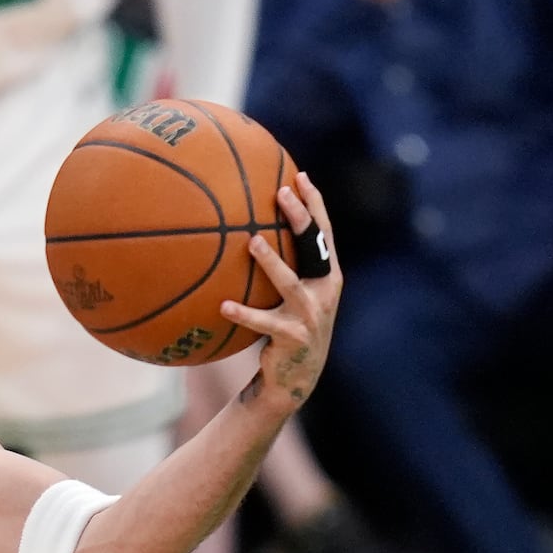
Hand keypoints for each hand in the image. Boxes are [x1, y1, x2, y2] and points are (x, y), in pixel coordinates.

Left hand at [223, 175, 341, 411]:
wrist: (298, 376)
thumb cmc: (291, 327)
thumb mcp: (297, 295)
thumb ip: (289, 266)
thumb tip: (254, 228)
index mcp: (328, 277)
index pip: (324, 233)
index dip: (315, 204)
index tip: (300, 176)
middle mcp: (325, 292)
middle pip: (314, 248)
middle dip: (301, 217)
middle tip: (281, 192)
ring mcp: (311, 315)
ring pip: (290, 282)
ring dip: (271, 261)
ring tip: (251, 242)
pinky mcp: (293, 337)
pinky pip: (263, 321)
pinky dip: (244, 313)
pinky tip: (224, 305)